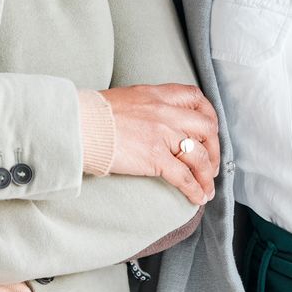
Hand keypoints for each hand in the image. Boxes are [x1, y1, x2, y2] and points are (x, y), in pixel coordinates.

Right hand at [103, 84, 220, 205]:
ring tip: (207, 188)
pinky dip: (194, 189)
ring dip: (207, 175)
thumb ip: (145, 106)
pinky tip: (197, 197)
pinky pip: (184, 176)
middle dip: (215, 150)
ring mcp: (162, 134)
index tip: (209, 133)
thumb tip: (151, 120)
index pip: (196, 98)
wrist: (77, 124)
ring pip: (200, 156)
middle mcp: (166, 112)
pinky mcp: (155, 156)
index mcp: (158, 94)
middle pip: (206, 129)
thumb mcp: (125, 99)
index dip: (209, 117)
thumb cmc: (92, 114)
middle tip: (211, 165)